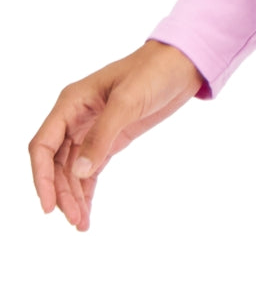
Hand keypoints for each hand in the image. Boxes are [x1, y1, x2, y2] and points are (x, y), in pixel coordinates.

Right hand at [29, 40, 205, 230]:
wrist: (182, 65)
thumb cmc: (152, 72)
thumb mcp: (127, 102)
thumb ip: (102, 136)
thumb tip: (80, 173)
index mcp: (71, 103)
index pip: (42, 145)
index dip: (40, 177)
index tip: (49, 205)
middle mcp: (75, 118)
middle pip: (55, 163)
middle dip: (61, 193)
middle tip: (74, 220)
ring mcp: (92, 129)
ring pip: (72, 170)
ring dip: (74, 196)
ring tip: (81, 223)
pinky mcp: (110, 138)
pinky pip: (91, 168)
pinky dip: (87, 189)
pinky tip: (87, 210)